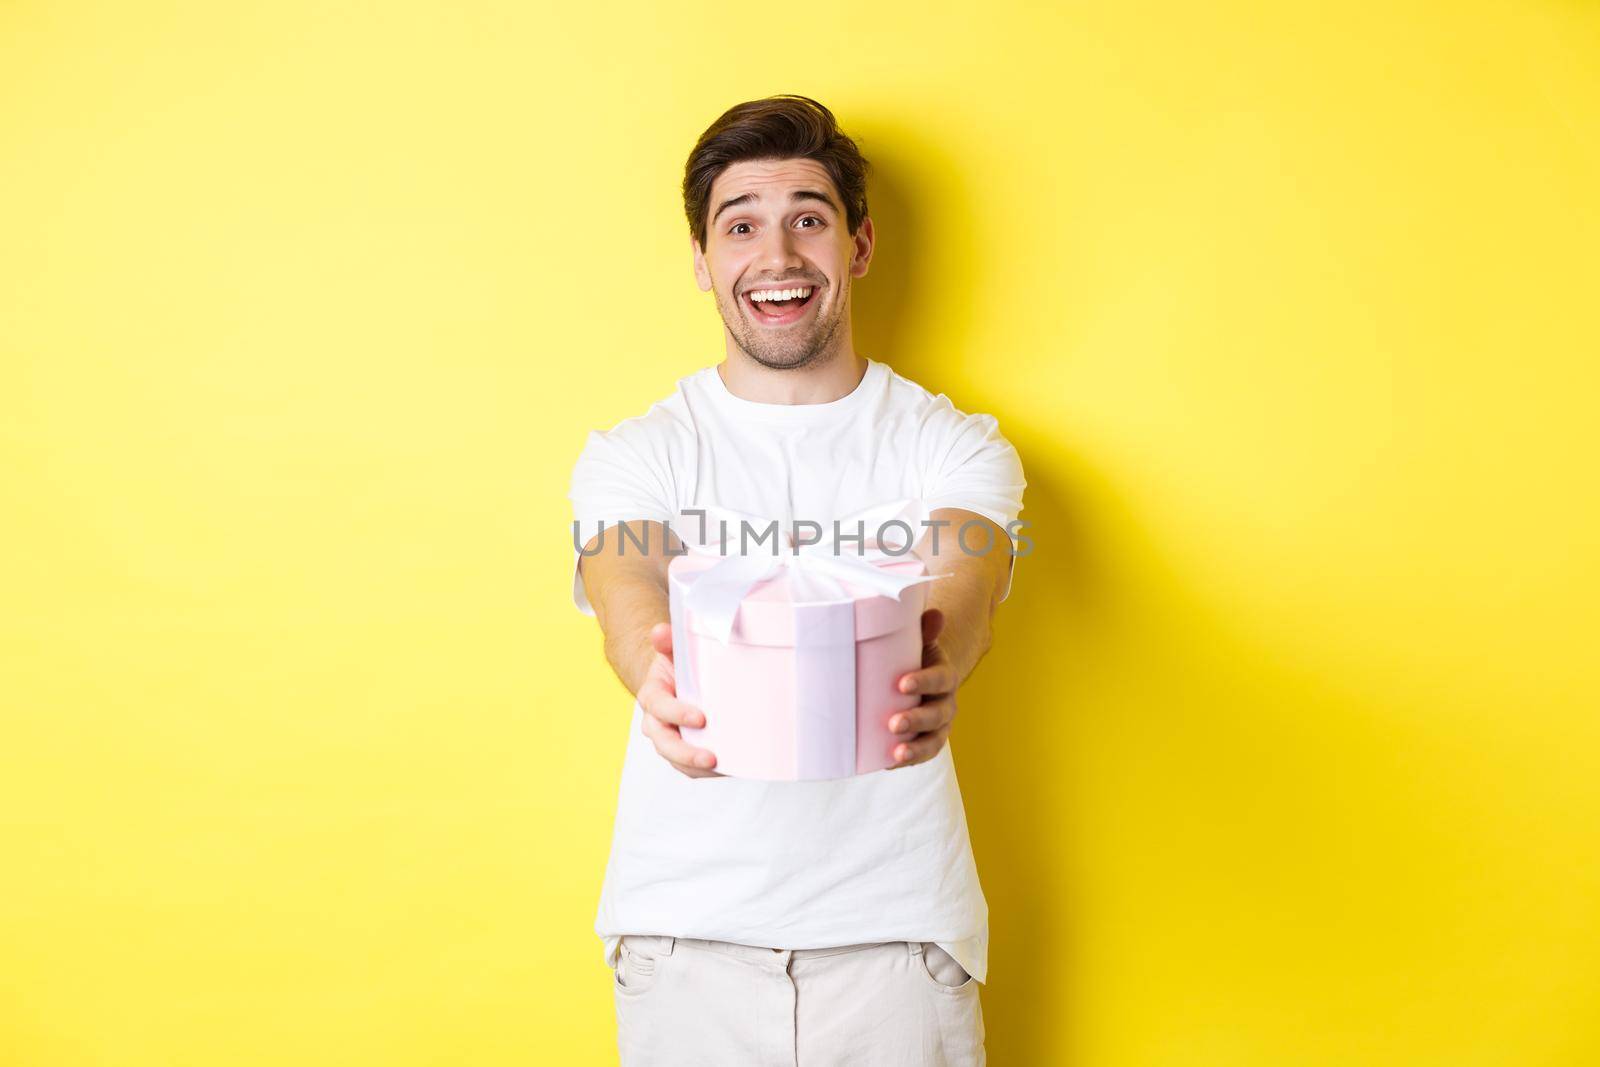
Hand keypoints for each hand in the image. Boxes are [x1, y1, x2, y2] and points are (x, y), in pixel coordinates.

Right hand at [637, 622, 722, 778]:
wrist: (674, 680)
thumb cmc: (677, 664)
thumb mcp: (673, 649)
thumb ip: (668, 641)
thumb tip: (660, 632)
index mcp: (653, 695)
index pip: (660, 707)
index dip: (677, 714)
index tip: (701, 718)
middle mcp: (656, 722)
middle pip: (664, 743)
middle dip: (686, 753)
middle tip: (711, 757)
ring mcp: (669, 739)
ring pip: (676, 760)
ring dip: (697, 768)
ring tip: (722, 768)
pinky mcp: (683, 750)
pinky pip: (690, 768)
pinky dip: (706, 772)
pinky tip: (729, 768)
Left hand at [888, 609, 957, 768]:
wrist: (920, 679)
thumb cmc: (913, 658)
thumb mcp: (918, 642)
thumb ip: (924, 630)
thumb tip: (934, 613)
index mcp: (944, 675)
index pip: (940, 679)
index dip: (924, 681)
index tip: (902, 684)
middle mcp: (946, 702)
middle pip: (937, 714)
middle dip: (917, 719)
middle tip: (894, 723)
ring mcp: (938, 725)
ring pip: (933, 740)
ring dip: (916, 748)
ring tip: (896, 753)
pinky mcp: (927, 741)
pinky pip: (923, 754)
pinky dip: (908, 761)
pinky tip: (889, 764)